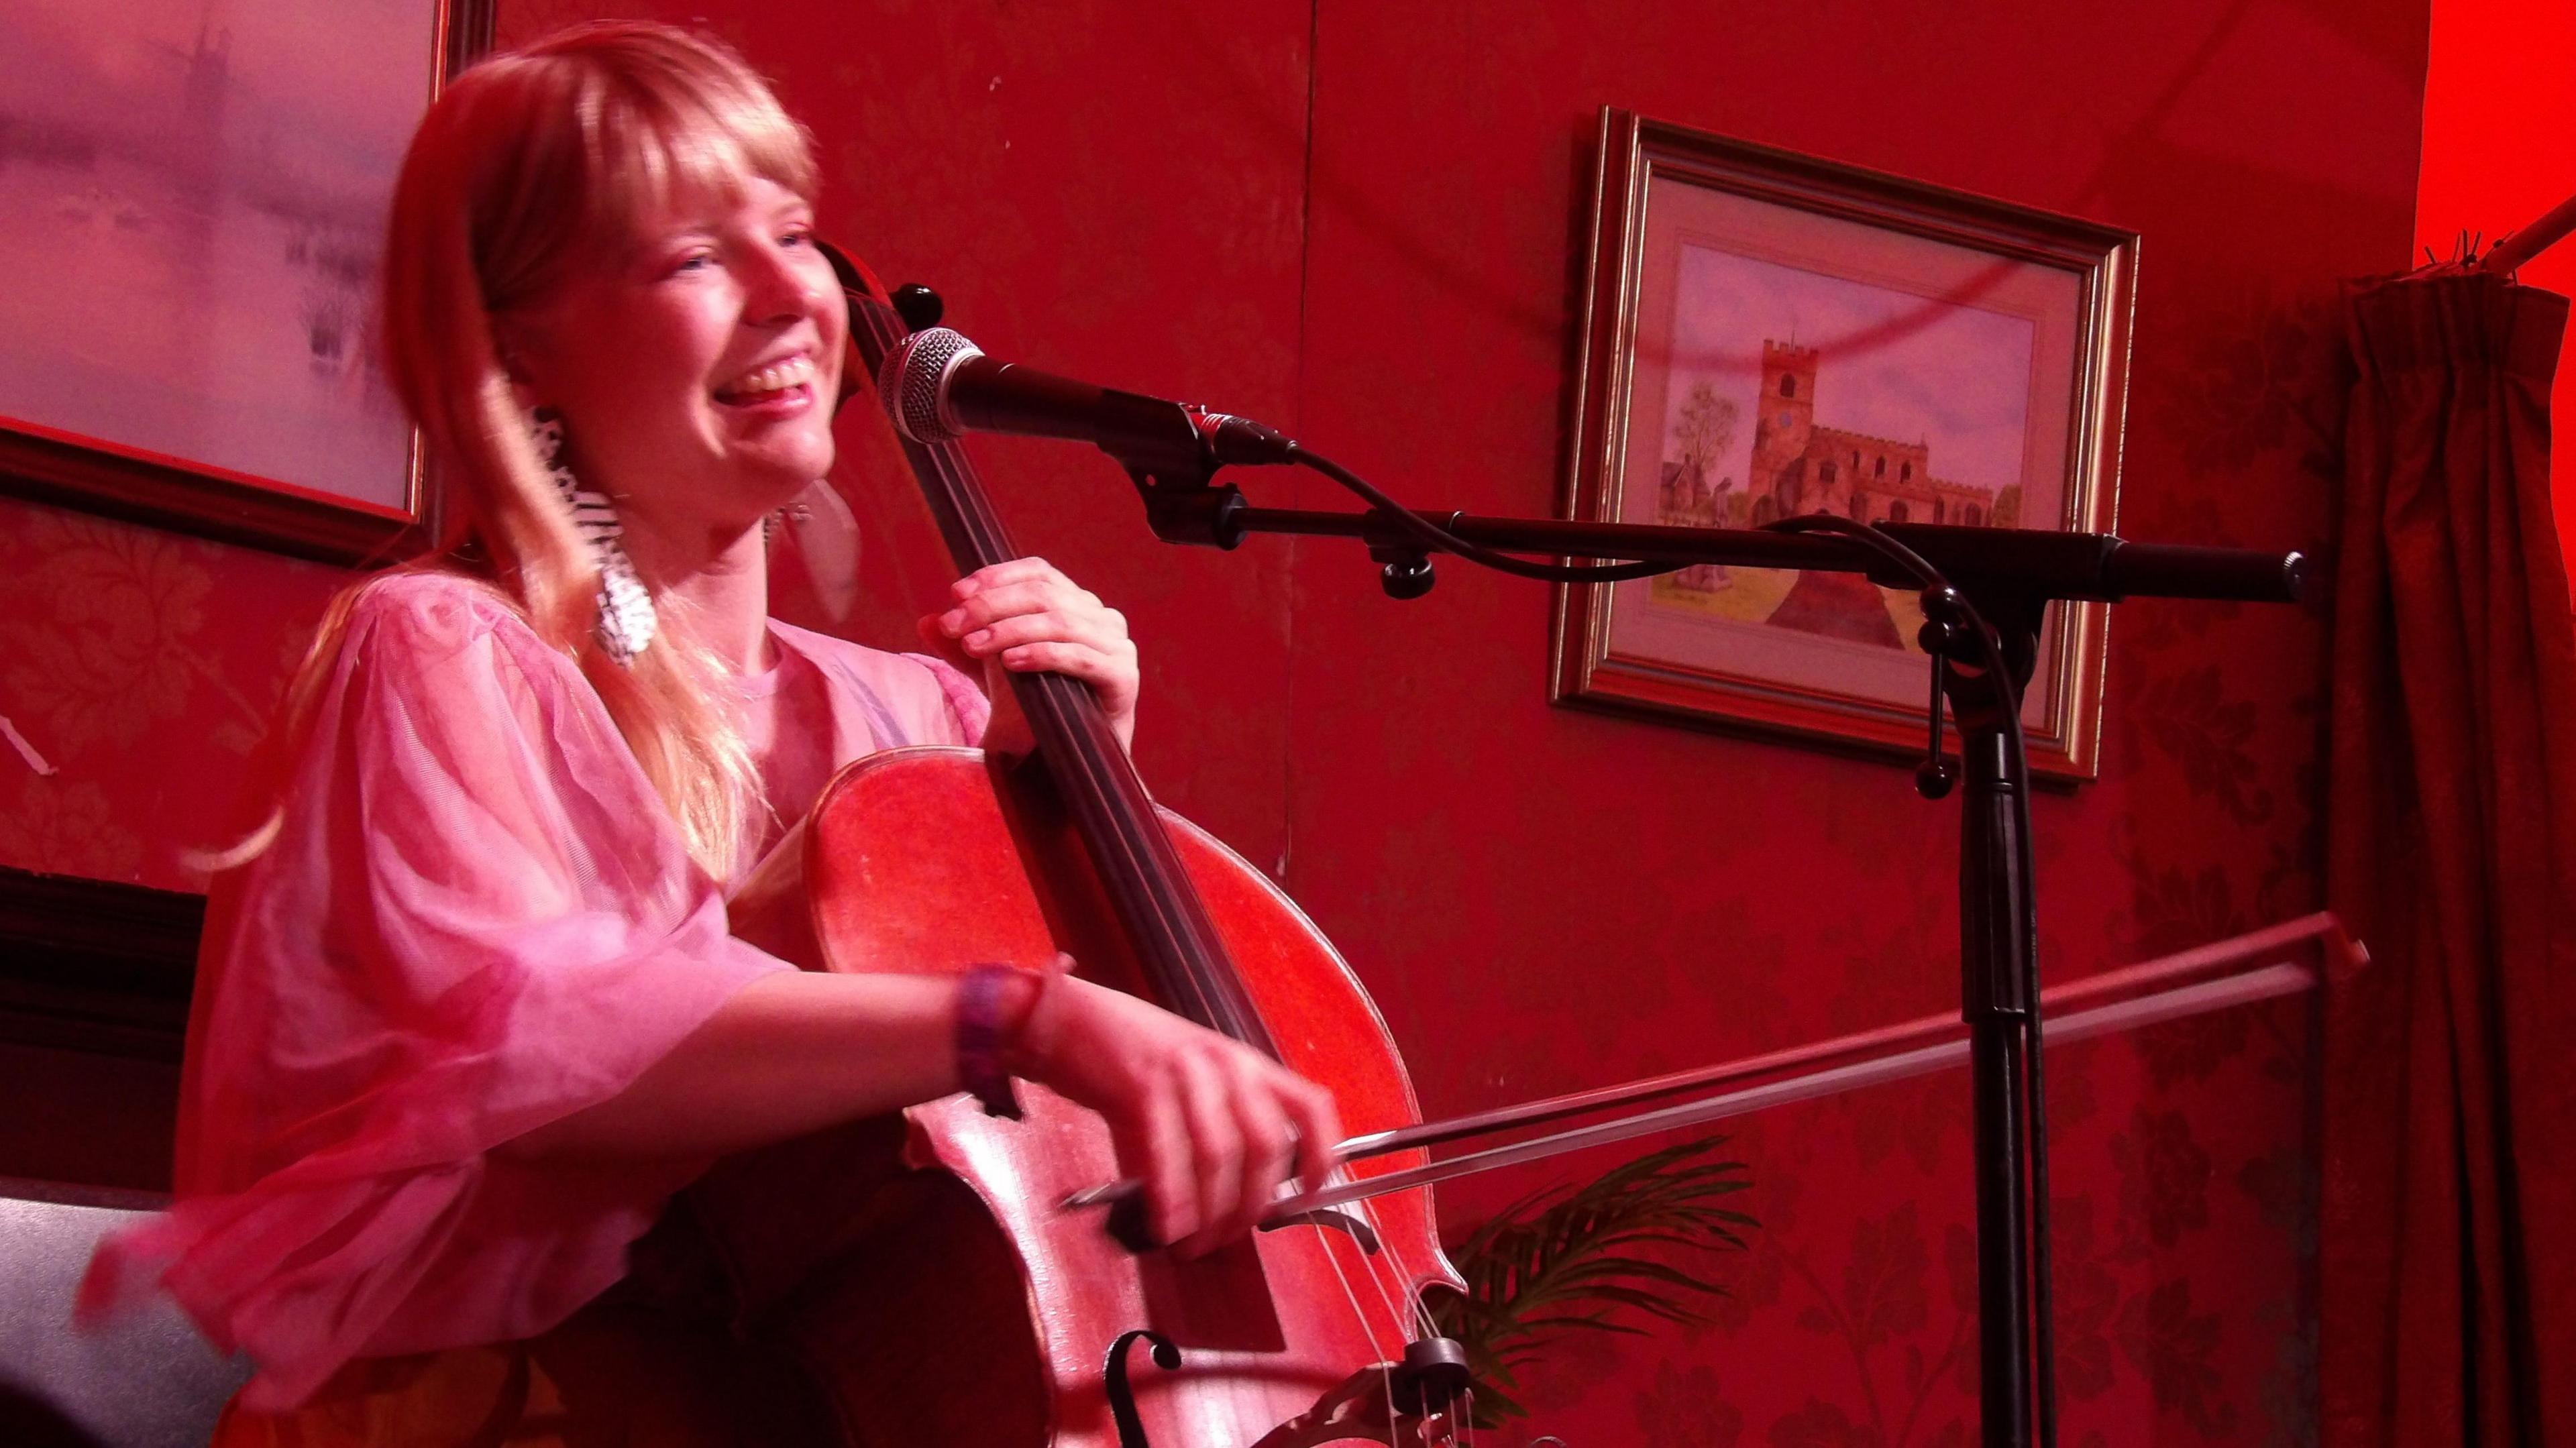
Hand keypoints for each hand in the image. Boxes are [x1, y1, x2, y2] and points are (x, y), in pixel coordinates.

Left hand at [920, 557, 1139, 752]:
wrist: (1064, 763)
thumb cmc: (1034, 710)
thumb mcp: (991, 671)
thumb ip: (964, 645)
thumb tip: (927, 621)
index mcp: (1075, 605)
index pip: (1039, 573)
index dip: (997, 577)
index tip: (957, 594)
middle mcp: (1101, 618)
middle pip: (1045, 593)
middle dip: (991, 606)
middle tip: (955, 624)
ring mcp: (1117, 646)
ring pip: (1060, 621)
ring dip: (1010, 629)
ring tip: (974, 646)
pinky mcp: (1124, 678)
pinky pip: (1082, 657)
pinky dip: (1043, 655)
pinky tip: (1011, 662)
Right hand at [1014, 970, 1341, 1257]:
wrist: (1062, 1019)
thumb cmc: (1124, 1058)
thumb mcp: (1187, 1083)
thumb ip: (1215, 1129)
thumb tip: (1230, 1203)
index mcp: (1244, 1063)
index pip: (1310, 1104)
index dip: (1323, 1154)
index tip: (1312, 1194)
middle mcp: (1224, 1062)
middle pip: (1265, 1143)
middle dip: (1251, 1203)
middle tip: (1227, 1238)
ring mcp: (1184, 1070)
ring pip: (1219, 1154)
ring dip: (1210, 1212)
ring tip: (1193, 1244)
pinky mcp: (1141, 1083)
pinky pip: (1166, 1152)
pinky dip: (1171, 1198)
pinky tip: (1167, 1227)